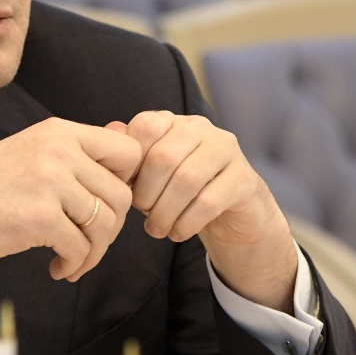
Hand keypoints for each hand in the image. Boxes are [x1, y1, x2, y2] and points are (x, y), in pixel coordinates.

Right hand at [0, 118, 140, 284]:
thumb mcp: (31, 154)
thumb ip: (77, 150)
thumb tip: (127, 135)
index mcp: (58, 131)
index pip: (128, 151)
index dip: (127, 183)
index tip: (105, 207)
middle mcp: (59, 150)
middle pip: (122, 194)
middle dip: (112, 228)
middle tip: (87, 243)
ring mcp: (50, 181)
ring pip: (107, 224)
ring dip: (94, 252)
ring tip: (72, 260)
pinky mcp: (40, 217)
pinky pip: (81, 247)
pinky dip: (76, 265)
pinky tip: (58, 269)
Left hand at [113, 111, 298, 312]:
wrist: (231, 213)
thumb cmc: (179, 192)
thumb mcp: (147, 176)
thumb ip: (129, 156)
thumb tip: (111, 130)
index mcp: (173, 121)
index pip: (145, 126)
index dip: (131, 163)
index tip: (127, 189)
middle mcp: (201, 128)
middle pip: (164, 157)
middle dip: (147, 194)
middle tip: (143, 215)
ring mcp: (226, 150)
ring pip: (187, 180)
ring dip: (165, 212)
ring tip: (157, 229)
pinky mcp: (244, 179)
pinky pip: (208, 202)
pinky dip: (186, 223)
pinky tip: (178, 233)